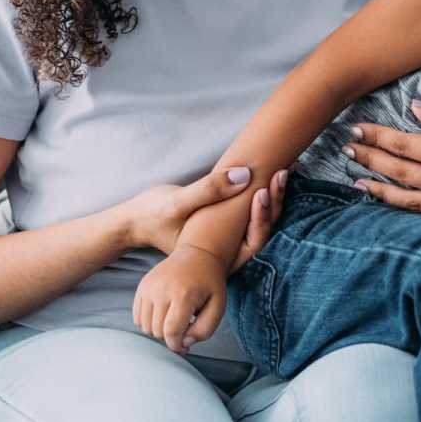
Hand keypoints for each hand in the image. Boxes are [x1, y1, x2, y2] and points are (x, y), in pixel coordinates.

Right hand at [115, 167, 288, 269]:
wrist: (135, 219)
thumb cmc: (153, 215)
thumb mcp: (178, 202)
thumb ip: (209, 190)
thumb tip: (245, 174)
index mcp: (221, 255)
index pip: (255, 239)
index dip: (263, 215)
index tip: (263, 190)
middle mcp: (229, 247)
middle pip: (263, 226)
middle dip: (274, 199)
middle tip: (282, 172)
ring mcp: (227, 234)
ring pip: (259, 215)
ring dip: (273, 192)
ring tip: (285, 167)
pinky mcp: (225, 219)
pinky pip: (249, 205)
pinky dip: (260, 188)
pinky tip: (271, 167)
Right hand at [132, 244, 226, 353]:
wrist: (198, 254)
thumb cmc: (210, 283)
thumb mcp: (218, 306)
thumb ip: (205, 329)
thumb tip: (184, 343)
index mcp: (183, 294)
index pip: (171, 332)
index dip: (177, 345)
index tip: (184, 347)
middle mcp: (162, 290)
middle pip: (157, 331)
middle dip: (170, 337)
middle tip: (184, 328)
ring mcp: (149, 287)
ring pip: (145, 327)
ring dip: (159, 330)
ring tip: (174, 320)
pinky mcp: (142, 286)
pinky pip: (137, 317)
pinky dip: (148, 322)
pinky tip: (164, 315)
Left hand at [344, 101, 420, 227]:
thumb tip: (416, 107)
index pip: (405, 145)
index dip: (377, 136)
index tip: (356, 129)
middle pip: (399, 172)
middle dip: (369, 159)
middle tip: (346, 149)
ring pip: (407, 200)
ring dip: (378, 190)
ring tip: (356, 184)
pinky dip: (404, 209)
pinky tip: (391, 204)